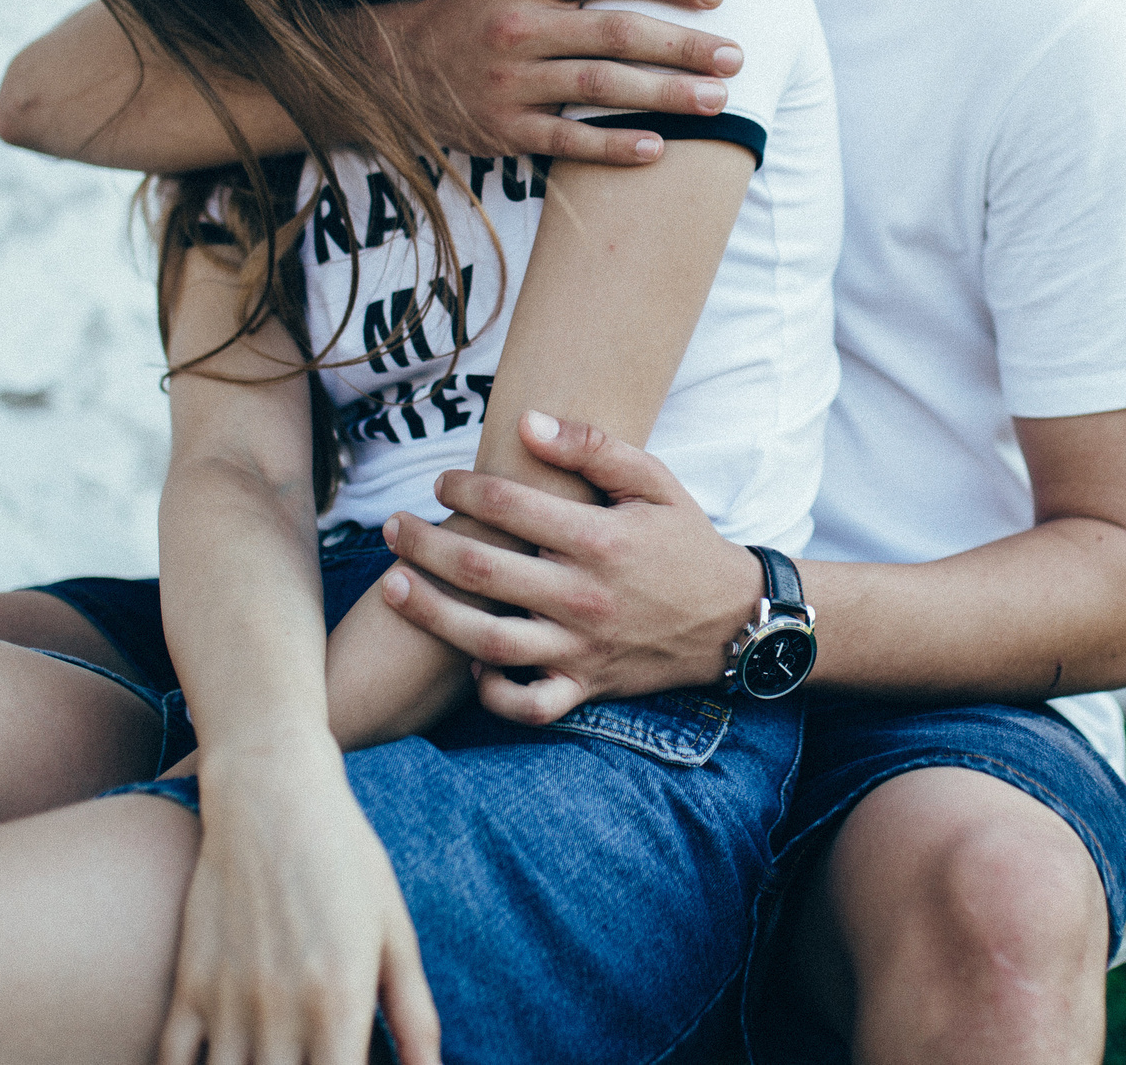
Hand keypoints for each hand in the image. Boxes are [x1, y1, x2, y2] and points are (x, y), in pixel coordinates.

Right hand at [161, 734, 439, 1064]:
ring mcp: (229, 1001)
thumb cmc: (345, 858)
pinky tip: (221, 1062)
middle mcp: (282, 1011)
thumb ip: (413, 1014)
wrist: (271, 793)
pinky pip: (171, 1062)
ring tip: (276, 1062)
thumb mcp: (393, 930)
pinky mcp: (189, 984)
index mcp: (342, 1001)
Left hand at [379, 411, 766, 723]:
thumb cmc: (685, 542)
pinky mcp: (587, 685)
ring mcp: (582, 647)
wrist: (734, 618)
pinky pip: (529, 704)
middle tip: (390, 527)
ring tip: (392, 588)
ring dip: (432, 614)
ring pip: (488, 640)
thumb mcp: (655, 481)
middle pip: (483, 572)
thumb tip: (528, 421)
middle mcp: (584, 597)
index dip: (464, 489)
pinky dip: (493, 692)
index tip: (439, 482)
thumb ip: (593, 446)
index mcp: (600, 540)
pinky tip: (467, 663)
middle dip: (425, 545)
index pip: (511, 507)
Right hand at [384, 0, 743, 163]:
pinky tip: (661, 148)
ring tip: (718, 102)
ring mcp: (511, 82)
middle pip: (614, 33)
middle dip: (682, 46)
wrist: (405, 71)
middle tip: (736, 57)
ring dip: (664, 97)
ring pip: (598, 89)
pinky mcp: (505, 129)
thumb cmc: (478, 2)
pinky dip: (614, 146)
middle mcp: (518, 27)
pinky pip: (568, 141)